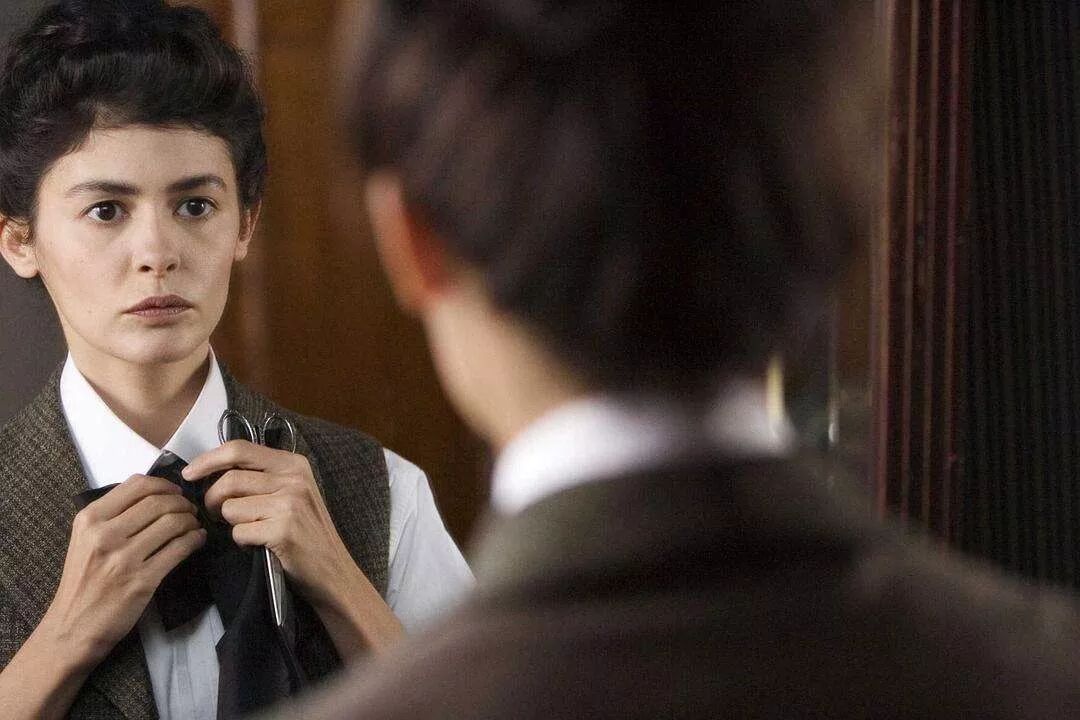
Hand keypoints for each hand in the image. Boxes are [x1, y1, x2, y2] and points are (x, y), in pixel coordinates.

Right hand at [44, 475, 204, 664]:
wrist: (72, 627)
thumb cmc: (83, 582)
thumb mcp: (85, 540)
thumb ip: (112, 516)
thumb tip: (153, 495)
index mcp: (89, 519)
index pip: (136, 484)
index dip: (164, 484)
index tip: (175, 491)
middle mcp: (104, 535)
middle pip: (159, 501)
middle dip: (182, 502)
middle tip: (189, 510)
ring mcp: (124, 558)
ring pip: (173, 522)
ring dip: (191, 520)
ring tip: (193, 525)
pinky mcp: (142, 579)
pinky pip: (180, 548)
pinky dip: (195, 540)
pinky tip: (197, 540)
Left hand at [183, 441, 359, 605]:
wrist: (332, 569)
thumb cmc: (307, 531)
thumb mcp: (293, 492)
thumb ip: (262, 476)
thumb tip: (212, 471)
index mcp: (293, 463)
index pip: (239, 449)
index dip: (208, 459)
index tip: (189, 474)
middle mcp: (293, 478)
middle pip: (229, 479)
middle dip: (212, 500)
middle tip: (215, 514)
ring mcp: (289, 504)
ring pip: (230, 508)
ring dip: (230, 524)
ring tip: (249, 530)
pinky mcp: (282, 530)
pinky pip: (239, 532)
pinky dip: (242, 542)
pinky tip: (258, 545)